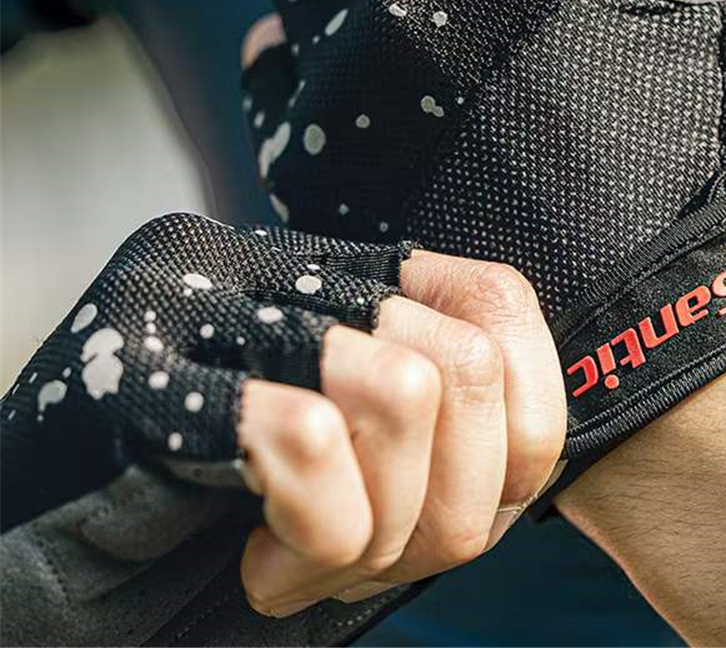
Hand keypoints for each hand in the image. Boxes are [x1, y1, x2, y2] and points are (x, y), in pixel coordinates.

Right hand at [0, 214, 562, 643]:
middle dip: (449, 507)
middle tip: (365, 555)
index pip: (498, 301)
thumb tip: (530, 427)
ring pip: (402, 391)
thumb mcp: (366, 487)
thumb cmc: (218, 552)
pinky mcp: (138, 370)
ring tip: (306, 558)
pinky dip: (316, 531)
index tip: (475, 510)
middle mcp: (274, 269)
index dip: (526, 430)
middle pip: (466, 364)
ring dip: (377, 530)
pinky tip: (262, 559)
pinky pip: (303, 433)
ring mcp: (204, 306)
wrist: (43, 603)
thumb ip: (442, 433)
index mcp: (330, 283)